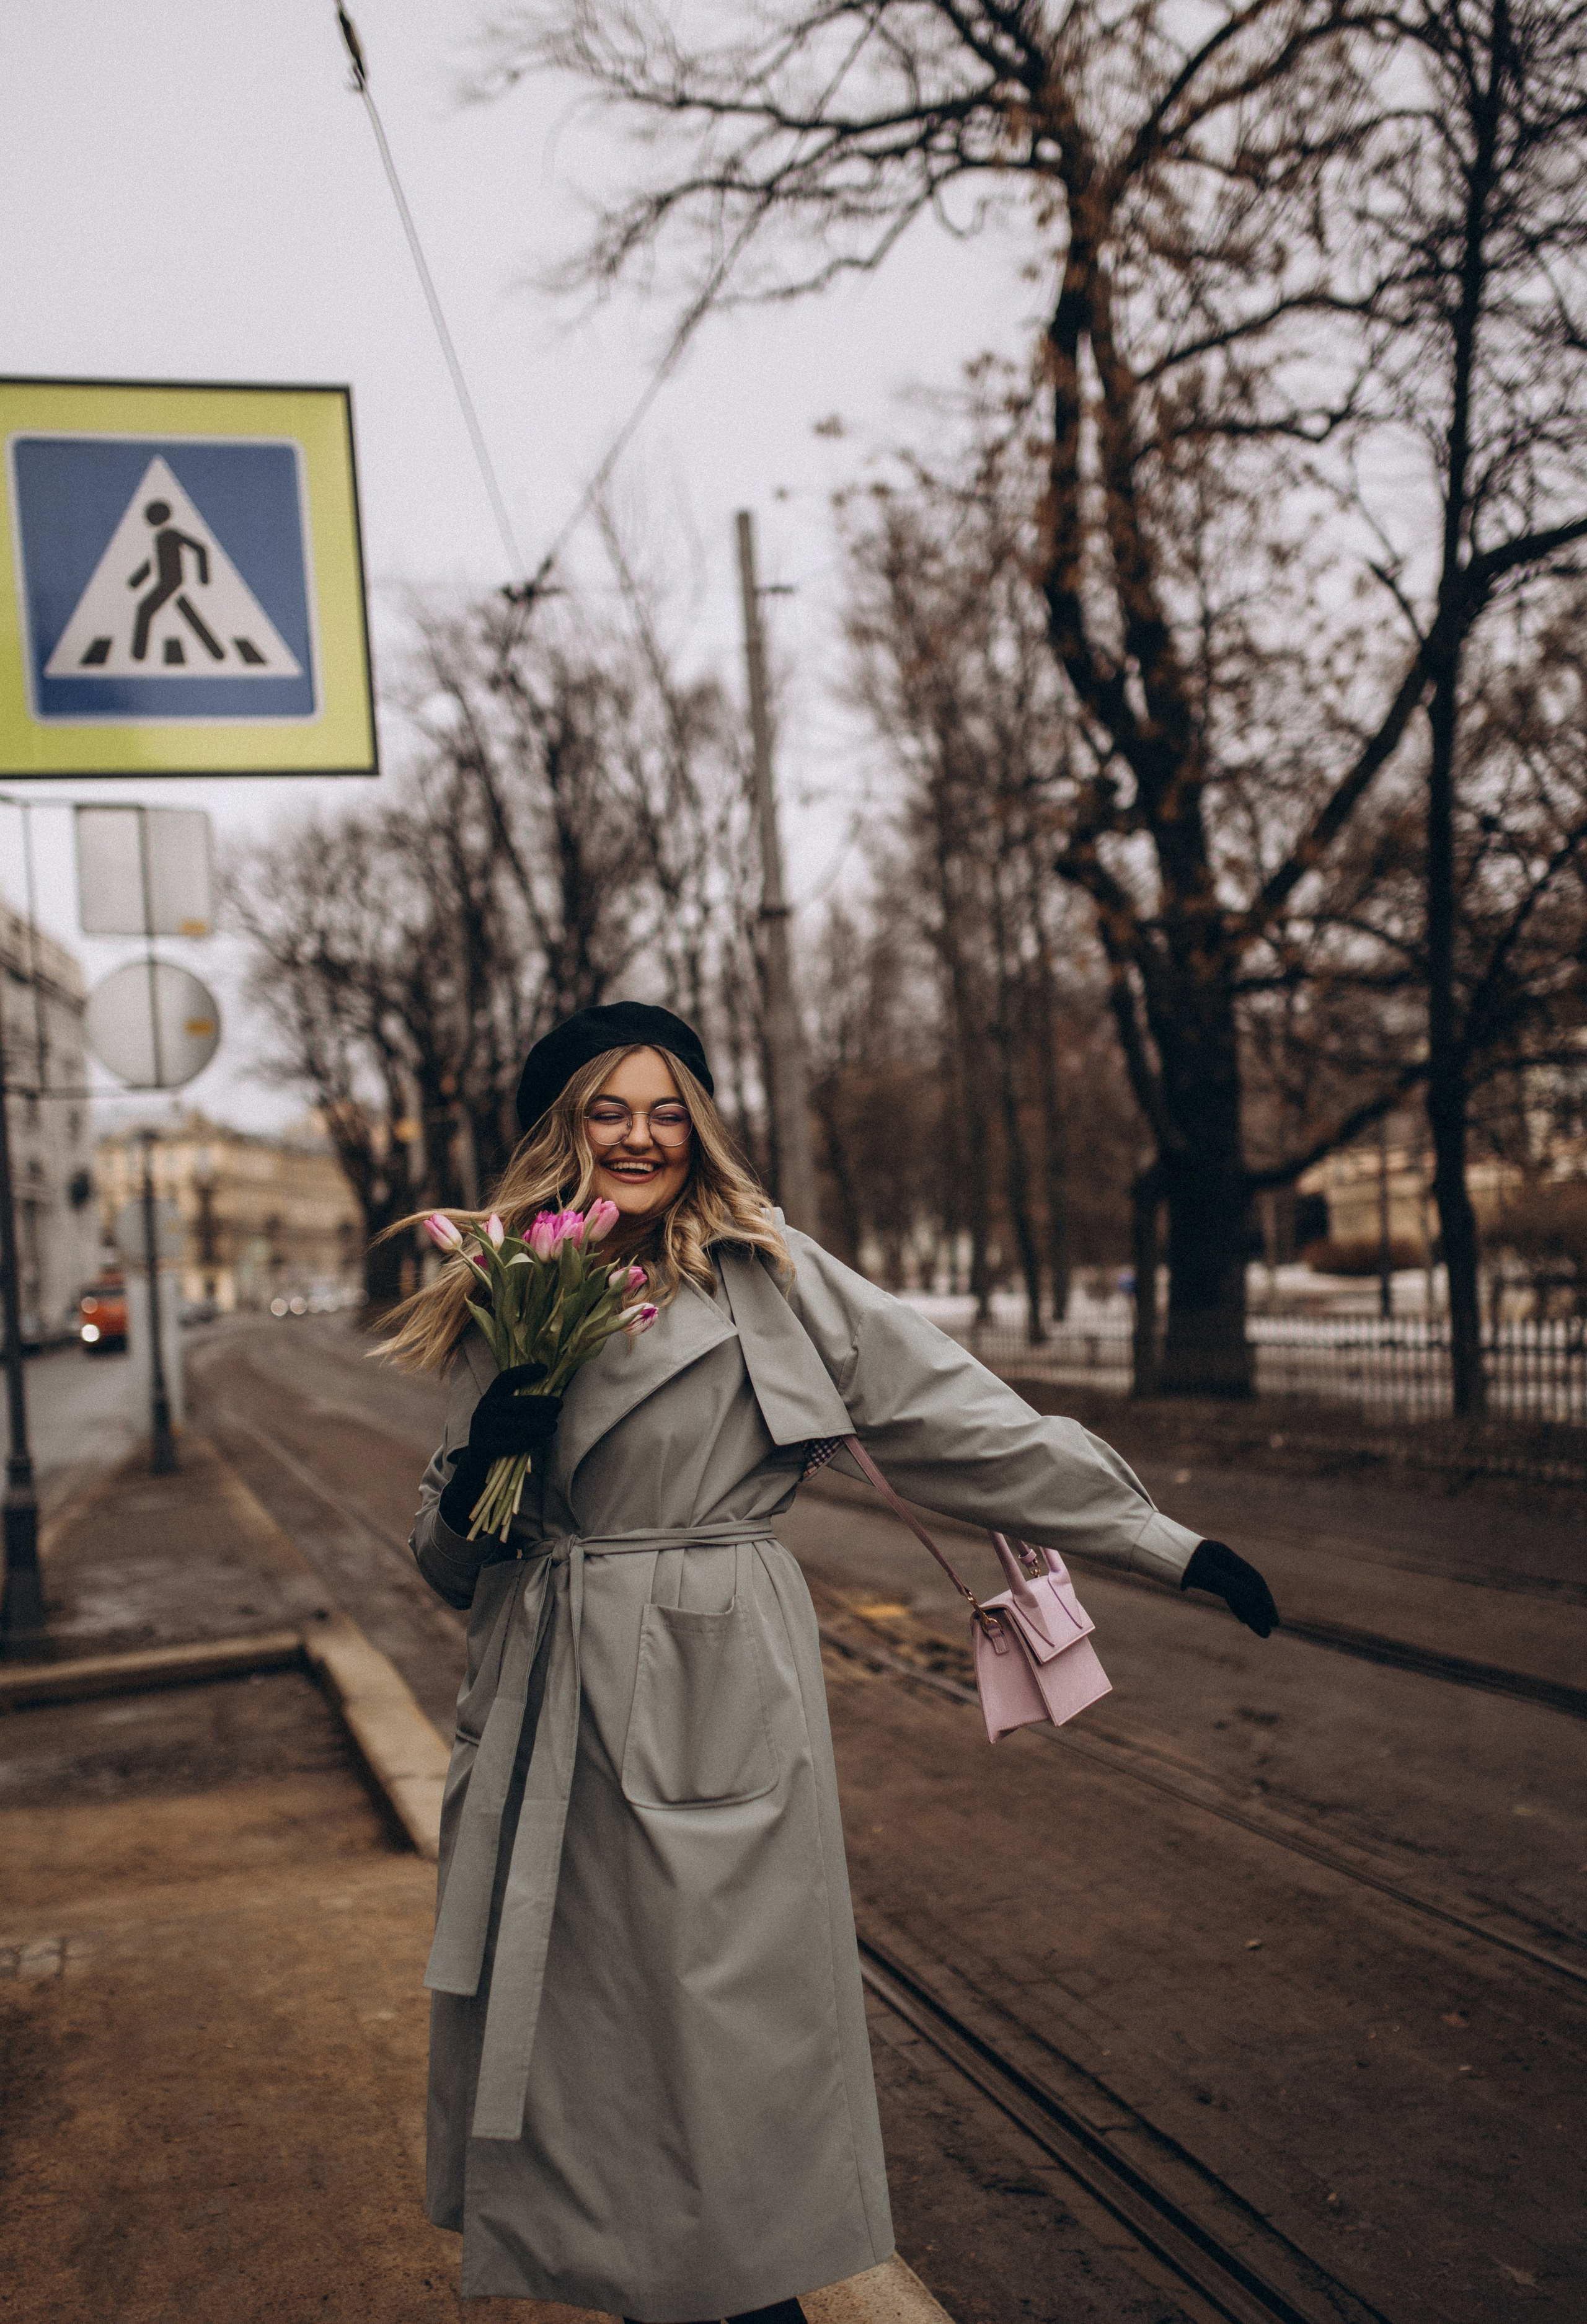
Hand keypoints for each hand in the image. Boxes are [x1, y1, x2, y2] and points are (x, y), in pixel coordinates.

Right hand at [438, 1366, 562, 1534]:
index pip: (505, 1378)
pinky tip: (543, 1439)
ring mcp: (482, 1429)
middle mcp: (483, 1410)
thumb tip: (553, 1394)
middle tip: (559, 1405)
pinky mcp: (485, 1447)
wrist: (476, 1465)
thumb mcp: (502, 1416)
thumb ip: (519, 1404)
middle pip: (518, 1402)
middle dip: (542, 1403)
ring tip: (555, 1425)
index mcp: (489, 1398)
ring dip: (541, 1424)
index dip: (524, 1371)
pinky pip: (514, 1443)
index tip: (545, 1369)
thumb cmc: (498, 1436)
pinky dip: (531, 1441)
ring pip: (519, 1424)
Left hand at [1180, 1540, 1277, 1636]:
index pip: (1254, 1580)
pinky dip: (1237, 1605)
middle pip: (1249, 1586)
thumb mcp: (1204, 1574)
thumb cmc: (1175, 1560)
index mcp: (1226, 1557)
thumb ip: (1231, 1586)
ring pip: (1239, 1590)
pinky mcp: (1205, 1573)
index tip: (1272, 1621)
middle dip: (1260, 1610)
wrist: (1147, 1545)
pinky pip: (1227, 1591)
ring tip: (1259, 1631)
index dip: (1265, 1600)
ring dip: (1250, 1611)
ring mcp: (1215, 1566)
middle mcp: (1224, 1560)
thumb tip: (1257, 1602)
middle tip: (1268, 1633)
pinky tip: (1242, 1618)